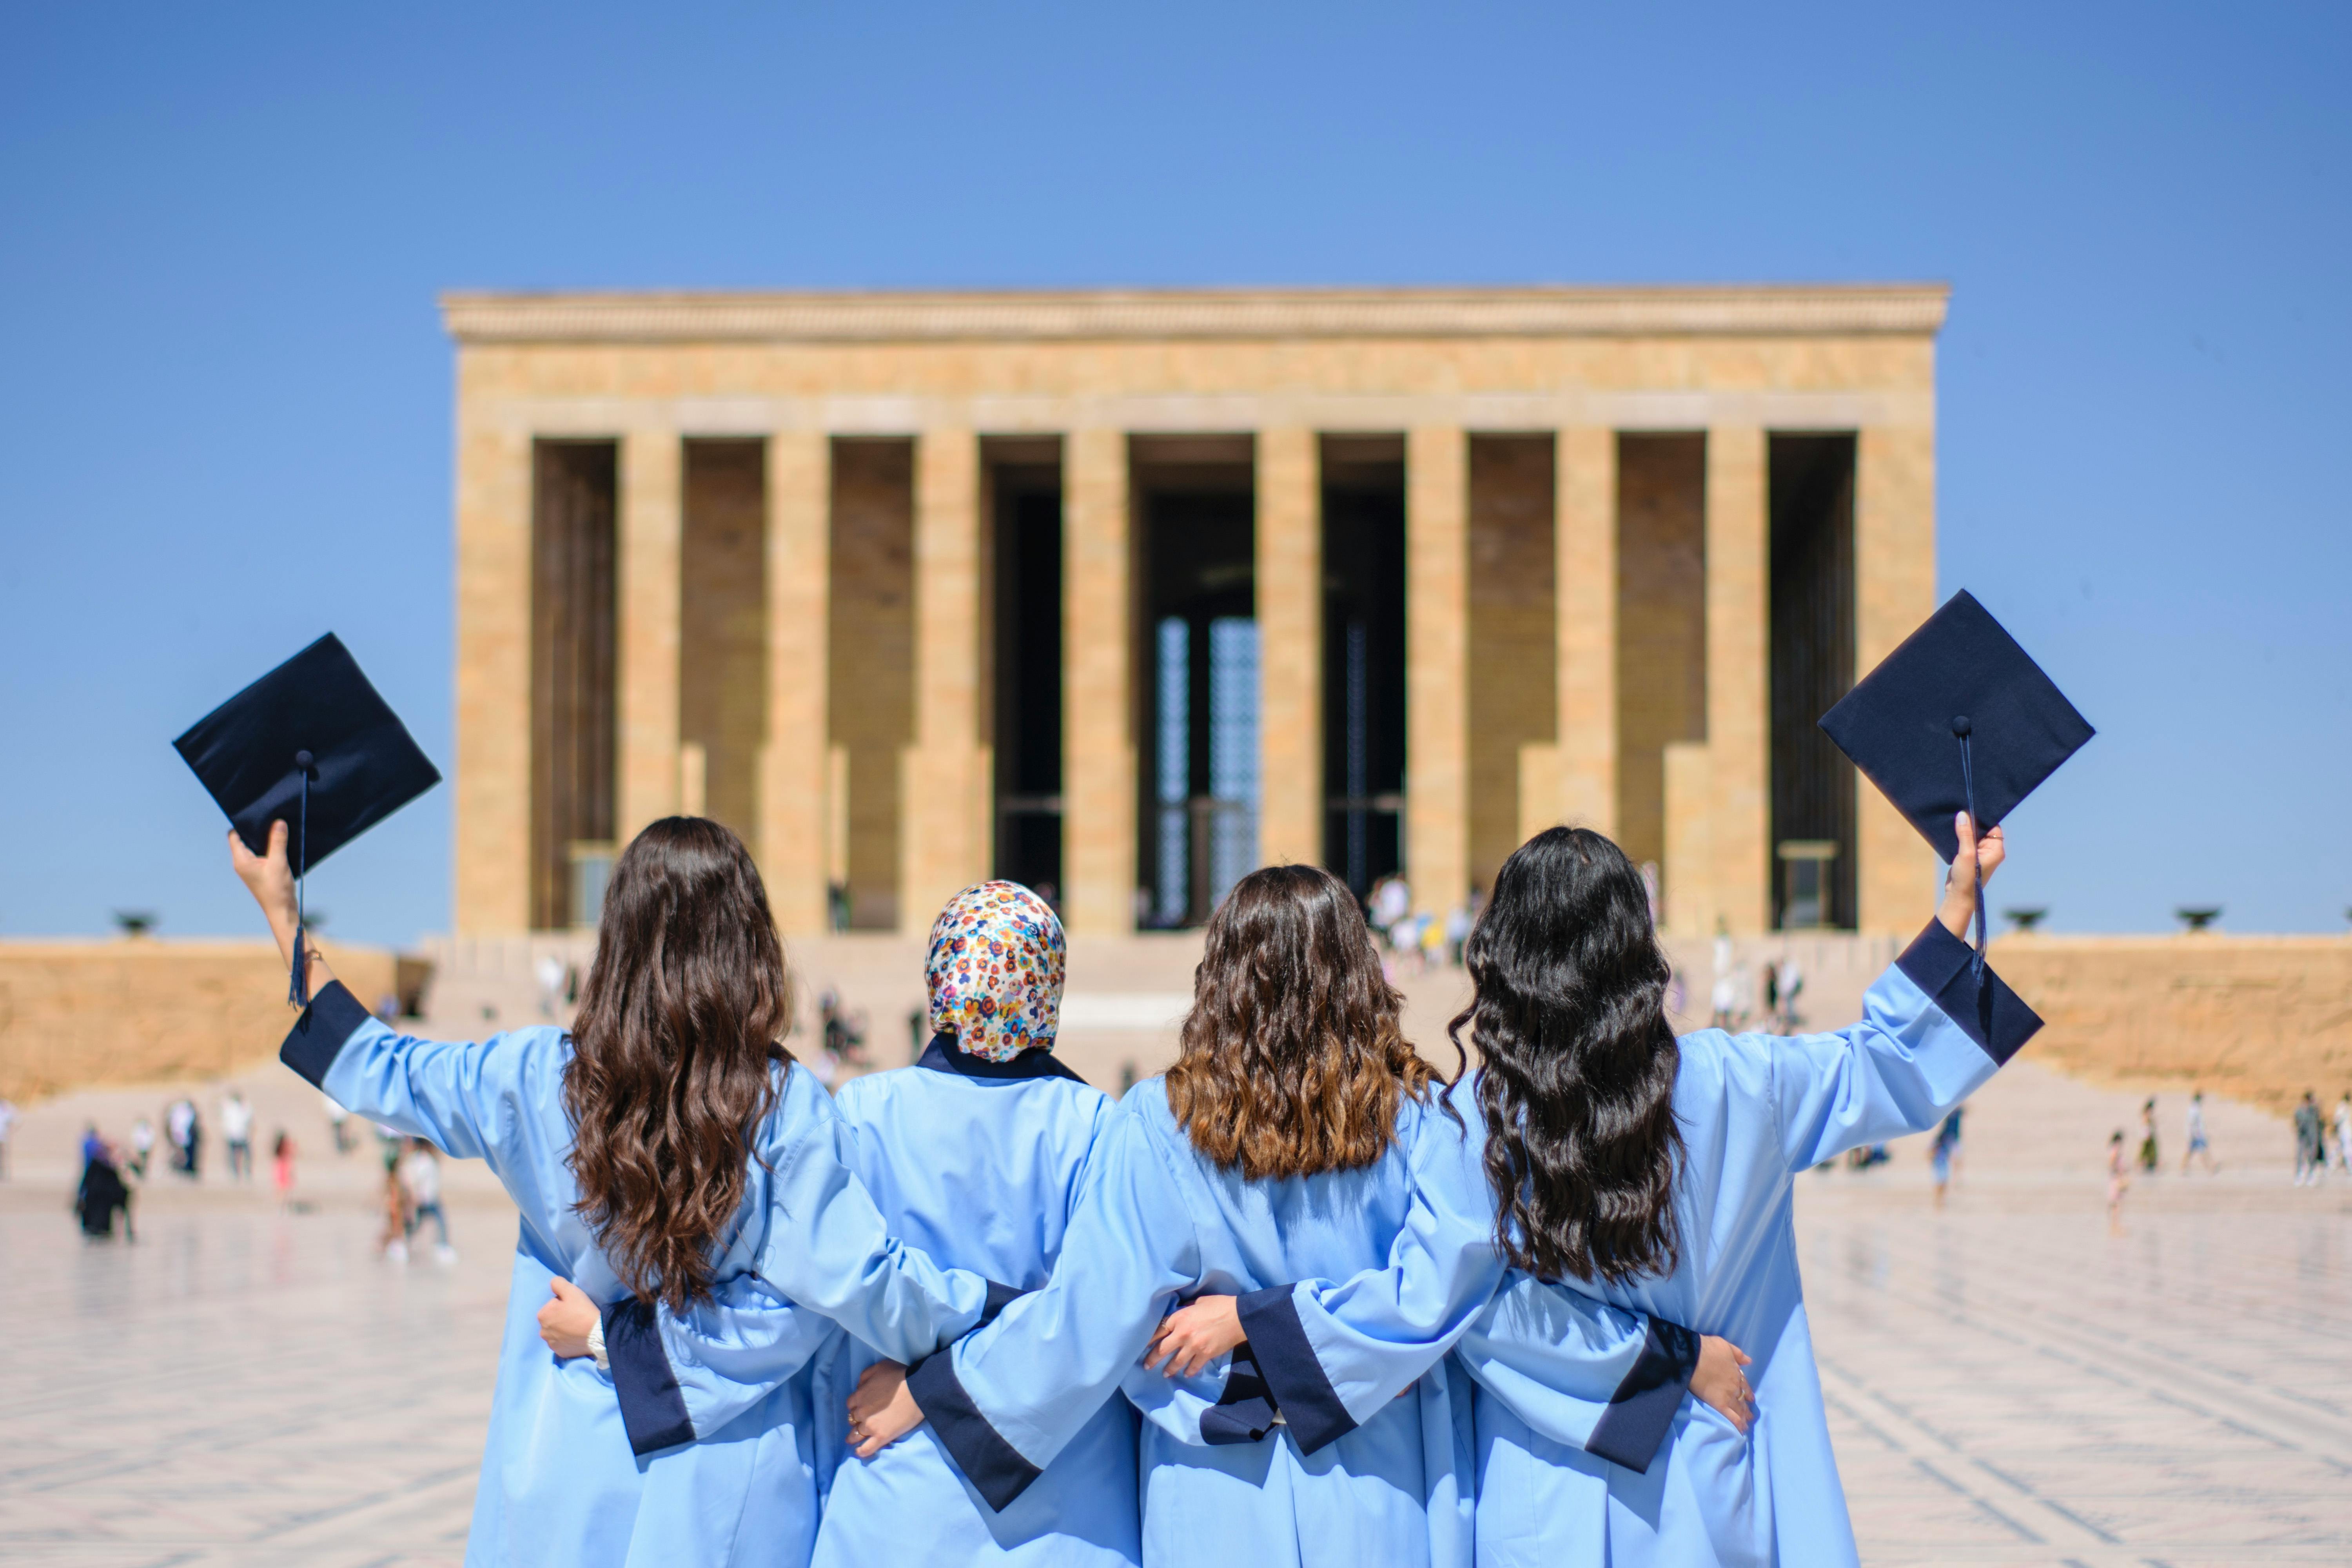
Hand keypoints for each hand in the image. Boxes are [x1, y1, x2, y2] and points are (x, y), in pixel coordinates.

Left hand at [227, 821, 335, 991]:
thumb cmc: (276, 889)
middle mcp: (242, 862)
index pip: (234, 835)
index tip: (257, 813)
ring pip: (253, 845)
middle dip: (255, 828)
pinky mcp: (259, 870)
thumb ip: (277, 841)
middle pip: (243, 838)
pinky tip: (280, 841)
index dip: (242, 823)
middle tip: (269, 816)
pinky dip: (268, 846)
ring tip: (276, 826)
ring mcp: (250, 867)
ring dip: (263, 837)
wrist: (281, 911)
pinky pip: (261, 852)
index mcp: (241, 860)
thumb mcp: (278, 862)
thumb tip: (278, 821)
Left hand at [538, 1278, 600, 1358]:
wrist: (597, 1333)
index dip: (564, 1303)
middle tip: (577, 1316)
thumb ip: (557, 1283)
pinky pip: (562, 1343)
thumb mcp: (571, 1290)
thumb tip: (552, 1284)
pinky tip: (577, 1337)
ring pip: (556, 1332)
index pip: (552, 1305)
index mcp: (542, 1315)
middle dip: (561, 1317)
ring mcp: (551, 1344)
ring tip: (577, 1327)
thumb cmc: (582, 1311)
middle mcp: (542, 1331)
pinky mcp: (560, 1352)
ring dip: (563, 1329)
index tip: (574, 1306)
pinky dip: (567, 1340)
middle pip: (553, 1319)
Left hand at [845, 1361, 923, 1458]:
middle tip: (861, 1420)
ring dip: (852, 1437)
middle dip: (856, 1419)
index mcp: (860, 1396)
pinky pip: (867, 1448)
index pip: (850, 1404)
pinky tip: (858, 1451)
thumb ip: (864, 1376)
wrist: (918, 1390)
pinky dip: (861, 1451)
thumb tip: (859, 1386)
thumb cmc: (900, 1376)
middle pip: (852, 1419)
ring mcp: (871, 1426)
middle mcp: (862, 1412)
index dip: (856, 1405)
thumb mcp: (879, 1367)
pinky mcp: (881, 1436)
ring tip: (852, 1439)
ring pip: (856, 1435)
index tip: (861, 1406)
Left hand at [1147, 1294, 1244, 1377]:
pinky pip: (1193, 1366)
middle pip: (1162, 1349)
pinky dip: (1189, 1371)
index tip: (1143, 1346)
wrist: (1238, 1317)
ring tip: (1164, 1374)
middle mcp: (1183, 1333)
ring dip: (1169, 1369)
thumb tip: (1182, 1311)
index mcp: (1180, 1318)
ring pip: (1176, 1361)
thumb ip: (1187, 1309)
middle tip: (1146, 1366)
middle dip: (1152, 1359)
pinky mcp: (1205, 1354)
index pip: (1159, 1330)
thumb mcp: (1199, 1302)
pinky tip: (1186, 1374)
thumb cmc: (1219, 1305)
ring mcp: (1194, 1346)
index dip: (1149, 1339)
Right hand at [1689, 1335, 1753, 1433]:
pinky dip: (1737, 1424)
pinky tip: (1741, 1431)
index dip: (1748, 1392)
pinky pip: (1730, 1416)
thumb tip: (1749, 1361)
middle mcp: (1734, 1386)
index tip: (1750, 1399)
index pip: (1745, 1385)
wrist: (1695, 1356)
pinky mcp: (1718, 1403)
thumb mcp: (1726, 1346)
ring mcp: (1728, 1395)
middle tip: (1750, 1416)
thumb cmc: (1708, 1349)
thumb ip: (1738, 1354)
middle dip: (1746, 1408)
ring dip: (1743, 1417)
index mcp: (1736, 1372)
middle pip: (1742, 1399)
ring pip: (1738, 1409)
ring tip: (1746, 1424)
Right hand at [1934, 812, 2005, 940]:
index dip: (1982, 819)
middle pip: (1982, 830)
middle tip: (1959, 814)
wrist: (1958, 896)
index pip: (1993, 827)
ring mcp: (1980, 855)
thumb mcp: (1966, 853)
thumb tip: (1963, 814)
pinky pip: (1966, 843)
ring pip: (1972, 836)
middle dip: (1971, 824)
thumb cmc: (1967, 878)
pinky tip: (1951, 834)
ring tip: (1954, 823)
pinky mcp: (1969, 858)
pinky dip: (1959, 838)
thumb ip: (1965, 834)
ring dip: (1964, 832)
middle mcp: (1990, 851)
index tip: (1970, 810)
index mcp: (1996, 850)